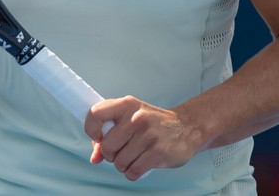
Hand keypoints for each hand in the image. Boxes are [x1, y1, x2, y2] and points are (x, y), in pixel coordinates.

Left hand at [85, 97, 203, 180]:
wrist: (187, 127)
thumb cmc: (153, 123)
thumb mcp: (130, 119)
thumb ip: (109, 134)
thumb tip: (94, 157)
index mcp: (126, 105)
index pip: (95, 114)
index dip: (91, 130)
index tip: (98, 137)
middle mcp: (136, 118)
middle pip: (107, 146)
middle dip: (111, 154)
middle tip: (121, 151)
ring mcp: (148, 135)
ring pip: (120, 162)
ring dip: (123, 165)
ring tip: (132, 158)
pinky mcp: (158, 152)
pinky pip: (133, 171)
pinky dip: (132, 173)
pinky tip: (139, 166)